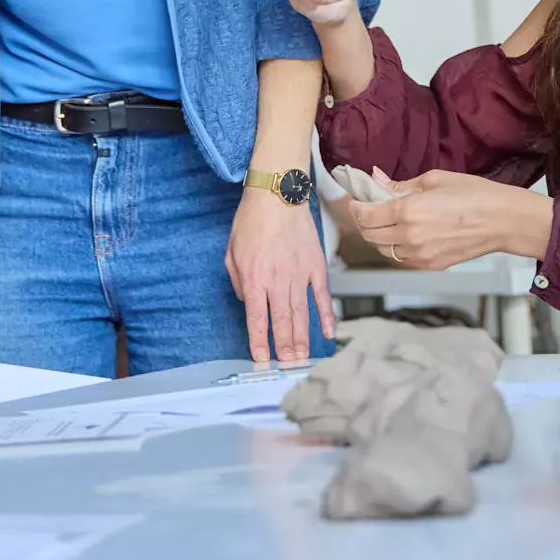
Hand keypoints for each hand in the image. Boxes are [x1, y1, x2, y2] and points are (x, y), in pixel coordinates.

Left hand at [227, 189, 335, 363]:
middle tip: (288, 366)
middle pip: (282, 321)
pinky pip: (321, 296)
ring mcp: (299, 273)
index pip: (257, 318)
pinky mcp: (315, 265)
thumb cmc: (251, 220)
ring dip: (302, 338)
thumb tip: (250, 304)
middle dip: (284, 347)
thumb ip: (239, 282)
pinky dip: (325, 315)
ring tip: (302, 358)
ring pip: (301, 313)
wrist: (276, 193)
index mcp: (254, 276)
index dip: (259, 342)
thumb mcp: (232, 252)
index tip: (261, 359)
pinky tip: (327, 333)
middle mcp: (277, 279)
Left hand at [347, 169, 546, 268]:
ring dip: (379, 236)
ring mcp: (419, 255)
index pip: (366, 216)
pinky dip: (396, 247)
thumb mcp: (434, 180)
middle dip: (364, 222)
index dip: (356, 207)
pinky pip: (402, 259)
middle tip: (369, 209)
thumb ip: (400, 184)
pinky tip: (406, 234)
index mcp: (407, 212)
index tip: (357, 200)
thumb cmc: (474, 194)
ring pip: (384, 250)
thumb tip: (376, 179)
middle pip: (370, 235)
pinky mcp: (430, 266)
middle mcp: (409, 237)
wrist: (502, 221)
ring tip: (387, 221)